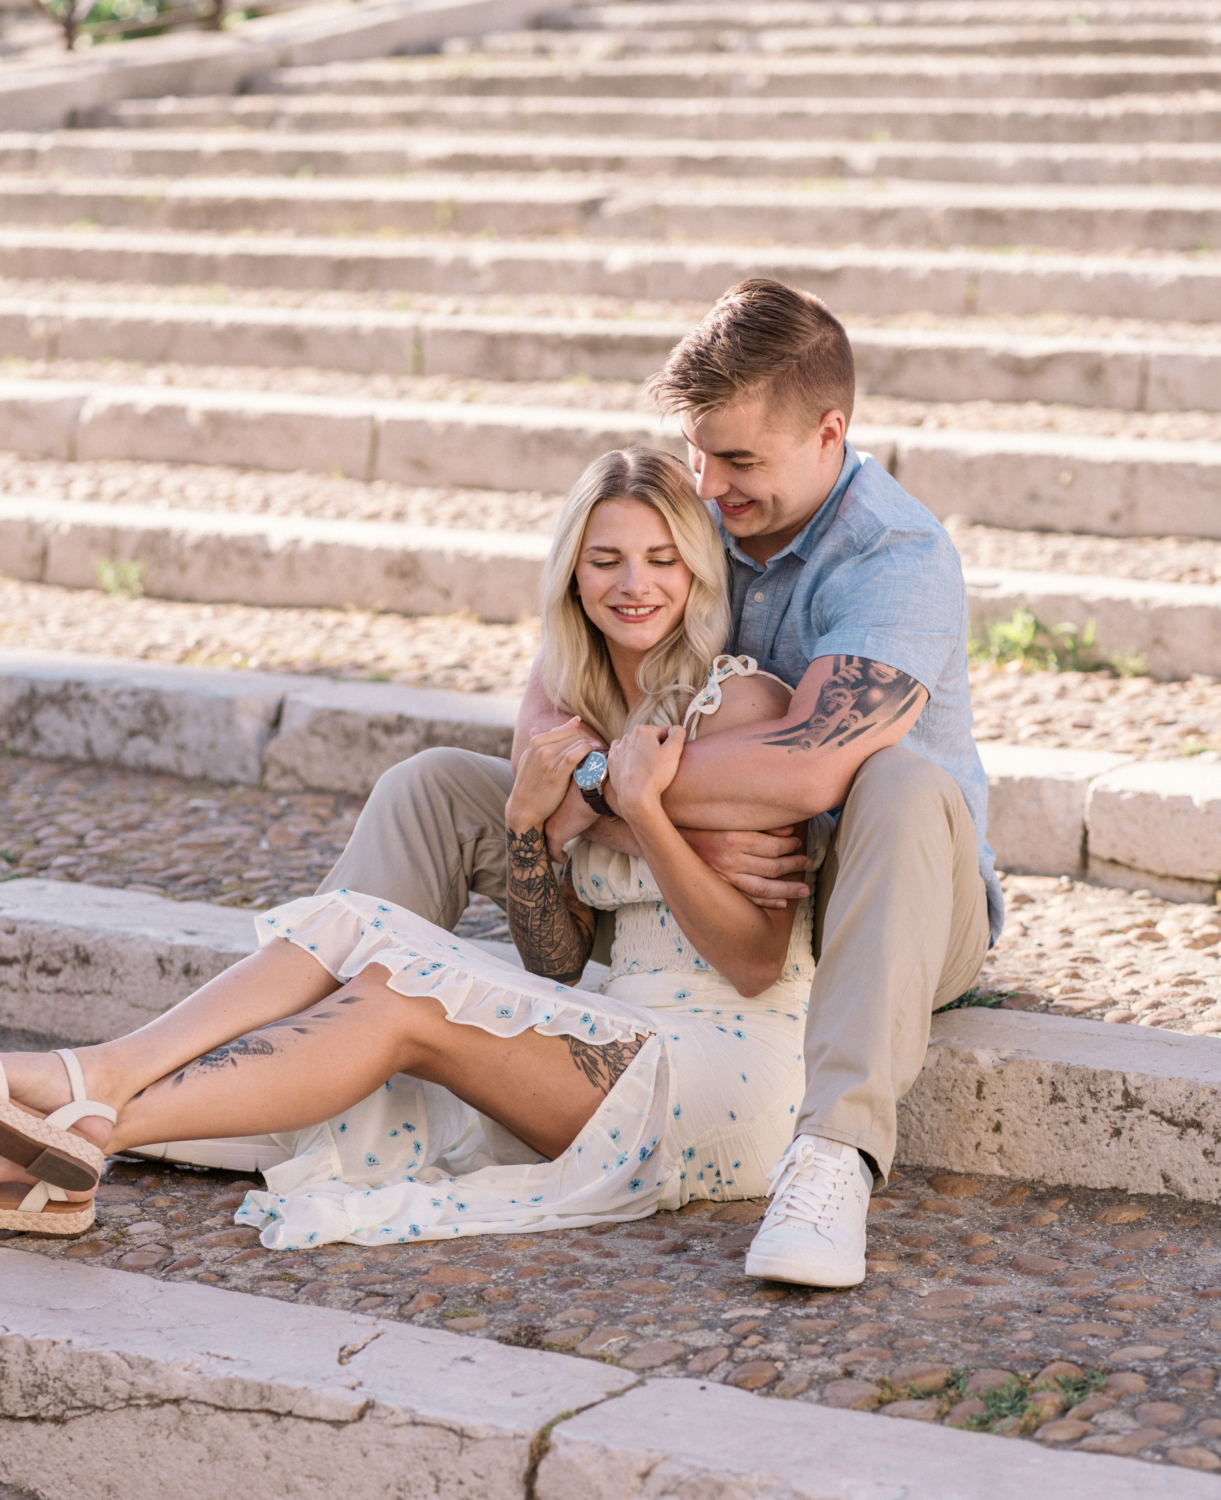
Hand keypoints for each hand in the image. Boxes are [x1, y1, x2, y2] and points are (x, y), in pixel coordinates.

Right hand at [506, 718, 600, 834]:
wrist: (524, 807)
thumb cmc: (532, 782)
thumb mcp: (533, 756)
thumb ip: (552, 737)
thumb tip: (575, 720)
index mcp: (536, 741)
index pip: (566, 729)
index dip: (582, 734)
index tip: (591, 741)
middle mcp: (541, 749)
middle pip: (573, 736)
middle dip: (588, 739)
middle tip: (599, 747)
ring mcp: (547, 762)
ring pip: (576, 745)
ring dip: (591, 746)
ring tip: (600, 751)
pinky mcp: (555, 775)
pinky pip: (574, 757)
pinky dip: (586, 752)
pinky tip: (594, 753)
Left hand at [543, 777, 599, 862]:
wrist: (587, 791)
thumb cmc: (584, 790)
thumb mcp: (570, 798)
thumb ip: (565, 807)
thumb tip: (572, 814)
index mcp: (544, 807)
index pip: (539, 825)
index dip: (543, 833)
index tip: (546, 840)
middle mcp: (542, 817)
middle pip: (539, 836)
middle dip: (544, 845)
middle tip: (549, 853)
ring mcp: (547, 827)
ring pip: (545, 846)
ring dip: (551, 854)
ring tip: (556, 857)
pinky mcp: (555, 837)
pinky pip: (554, 852)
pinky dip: (559, 857)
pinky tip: (564, 859)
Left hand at [607, 724, 685, 819]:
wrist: (635, 797)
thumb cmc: (656, 774)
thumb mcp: (674, 751)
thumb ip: (678, 733)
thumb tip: (677, 729)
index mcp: (643, 730)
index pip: (663, 733)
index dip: (670, 746)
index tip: (669, 759)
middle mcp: (627, 736)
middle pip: (648, 740)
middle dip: (655, 749)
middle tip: (659, 766)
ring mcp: (617, 749)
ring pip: (636, 748)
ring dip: (642, 755)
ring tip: (647, 770)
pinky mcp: (611, 762)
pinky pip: (623, 757)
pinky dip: (629, 761)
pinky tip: (635, 770)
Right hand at [680, 827, 811, 909]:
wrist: (665, 842)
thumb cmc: (698, 825)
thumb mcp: (726, 818)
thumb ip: (757, 824)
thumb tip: (788, 829)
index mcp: (732, 838)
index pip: (771, 845)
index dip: (789, 845)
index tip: (799, 843)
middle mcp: (728, 860)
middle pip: (771, 867)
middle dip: (793, 865)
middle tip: (808, 863)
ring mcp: (723, 878)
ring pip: (763, 888)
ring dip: (787, 889)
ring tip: (804, 889)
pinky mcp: (718, 889)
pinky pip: (747, 899)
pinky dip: (767, 903)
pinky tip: (782, 903)